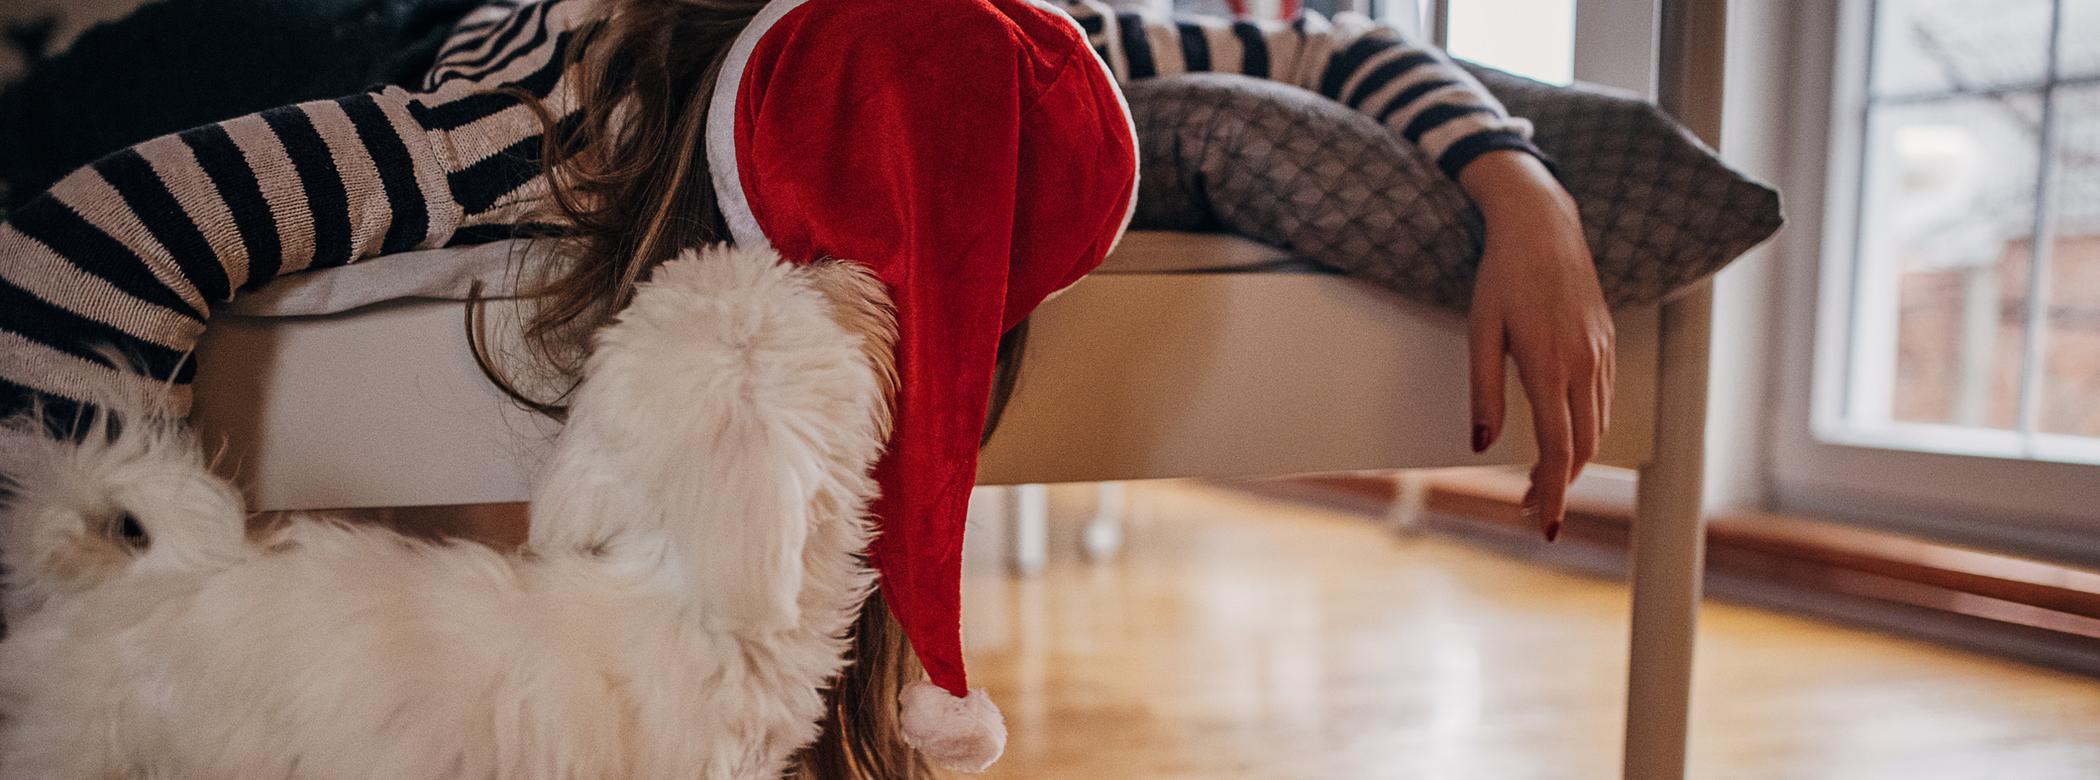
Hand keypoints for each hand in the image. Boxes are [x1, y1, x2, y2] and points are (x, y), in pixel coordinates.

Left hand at [1457, 151, 1613, 541]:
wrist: (1542, 224)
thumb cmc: (1501, 274)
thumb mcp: (1480, 331)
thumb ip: (1484, 392)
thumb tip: (1481, 445)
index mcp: (1549, 366)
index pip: (1559, 450)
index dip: (1551, 493)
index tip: (1542, 524)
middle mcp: (1583, 364)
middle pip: (1583, 447)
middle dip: (1560, 486)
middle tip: (1530, 508)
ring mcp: (1600, 352)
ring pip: (1597, 425)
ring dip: (1574, 460)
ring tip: (1542, 479)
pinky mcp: (1606, 340)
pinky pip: (1603, 397)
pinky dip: (1587, 428)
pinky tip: (1567, 434)